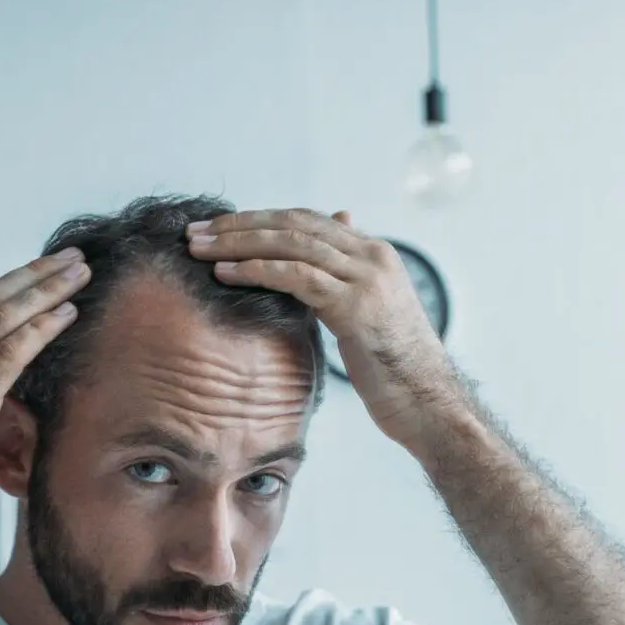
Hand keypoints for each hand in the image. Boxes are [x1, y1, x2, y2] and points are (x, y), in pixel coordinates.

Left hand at [186, 207, 466, 450]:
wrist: (429, 403)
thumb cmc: (395, 372)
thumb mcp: (367, 319)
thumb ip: (342, 288)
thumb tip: (315, 273)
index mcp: (373, 254)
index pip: (305, 221)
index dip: (259, 221)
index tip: (218, 229)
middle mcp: (371, 255)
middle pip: (293, 223)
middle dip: (239, 224)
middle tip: (195, 230)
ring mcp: (366, 277)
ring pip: (290, 242)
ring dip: (237, 242)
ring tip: (198, 248)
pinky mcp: (355, 305)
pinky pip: (295, 276)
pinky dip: (255, 270)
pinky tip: (224, 273)